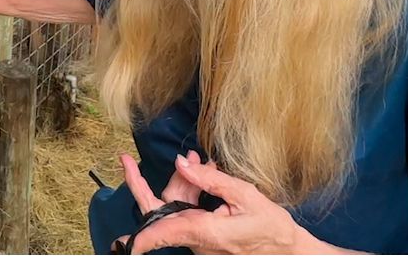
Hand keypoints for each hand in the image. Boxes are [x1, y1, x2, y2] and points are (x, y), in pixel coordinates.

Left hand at [115, 152, 312, 253]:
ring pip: (173, 208)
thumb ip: (211, 179)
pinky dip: (190, 191)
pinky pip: (186, 212)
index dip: (140, 235)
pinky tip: (203, 174)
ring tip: (198, 159)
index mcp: (203, 231)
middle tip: (127, 160)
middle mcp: (196, 239)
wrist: (288, 249)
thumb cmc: (270, 225)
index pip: (162, 232)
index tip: (119, 241)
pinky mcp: (203, 236)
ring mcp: (199, 239)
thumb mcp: (244, 195)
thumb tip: (182, 163)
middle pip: (159, 212)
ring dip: (179, 182)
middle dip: (142, 185)